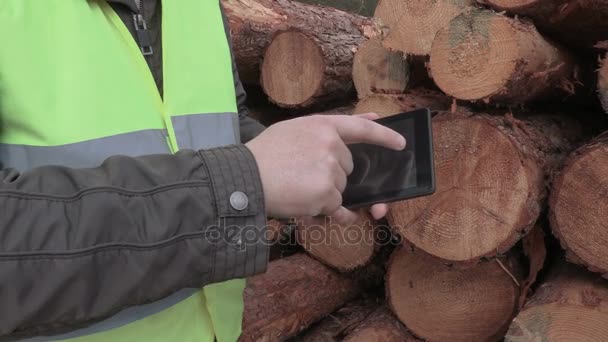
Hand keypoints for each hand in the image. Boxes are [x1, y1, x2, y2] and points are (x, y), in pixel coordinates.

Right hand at [245, 113, 404, 221]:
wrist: (245, 178)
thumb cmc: (264, 154)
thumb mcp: (294, 129)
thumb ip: (329, 126)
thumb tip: (371, 118)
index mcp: (323, 125)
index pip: (363, 128)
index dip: (384, 137)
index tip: (401, 144)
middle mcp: (331, 146)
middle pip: (348, 168)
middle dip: (332, 175)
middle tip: (303, 176)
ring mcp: (330, 171)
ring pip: (341, 188)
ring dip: (325, 193)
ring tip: (297, 188)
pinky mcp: (327, 194)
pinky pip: (339, 208)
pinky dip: (332, 213)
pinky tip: (314, 209)